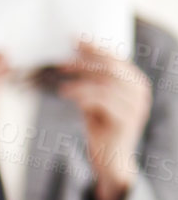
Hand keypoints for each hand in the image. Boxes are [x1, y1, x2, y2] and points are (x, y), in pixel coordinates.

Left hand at [56, 39, 151, 199]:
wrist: (110, 158)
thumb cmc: (101, 126)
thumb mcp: (97, 99)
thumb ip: (93, 81)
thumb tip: (72, 58)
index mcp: (136, 83)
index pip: (116, 59)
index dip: (95, 48)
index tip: (75, 40)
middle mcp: (140, 92)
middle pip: (111, 67)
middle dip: (85, 60)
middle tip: (63, 60)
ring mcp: (135, 106)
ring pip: (105, 82)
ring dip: (80, 77)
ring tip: (60, 76)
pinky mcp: (125, 120)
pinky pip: (102, 100)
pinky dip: (81, 94)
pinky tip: (65, 93)